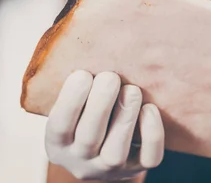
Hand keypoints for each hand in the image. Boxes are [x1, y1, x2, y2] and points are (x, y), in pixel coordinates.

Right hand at [46, 70, 164, 180]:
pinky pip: (148, 158)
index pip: (59, 126)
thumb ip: (77, 85)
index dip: (71, 100)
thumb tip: (90, 40)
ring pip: (116, 152)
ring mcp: (109, 169)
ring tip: (132, 90)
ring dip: (125, 118)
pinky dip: (151, 134)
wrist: (104, 151)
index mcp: (58, 144)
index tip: (82, 74)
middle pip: (89, 138)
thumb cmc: (86, 114)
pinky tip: (150, 109)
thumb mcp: (73, 105)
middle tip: (110, 77)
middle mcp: (81, 162)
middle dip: (100, 105)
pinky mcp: (137, 168)